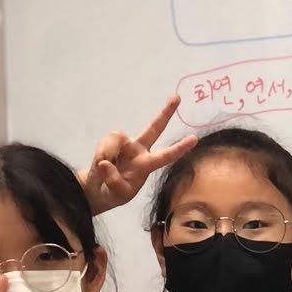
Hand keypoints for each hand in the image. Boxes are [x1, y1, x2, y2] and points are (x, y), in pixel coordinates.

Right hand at [79, 96, 197, 215]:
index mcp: (146, 165)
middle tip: (177, 97)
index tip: (194, 139)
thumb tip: (105, 162)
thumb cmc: (113, 193)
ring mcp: (125, 144)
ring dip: (108, 152)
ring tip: (103, 166)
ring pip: (118, 137)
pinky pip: (106, 141)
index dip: (179, 148)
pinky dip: (101, 152)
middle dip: (165, 113)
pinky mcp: (111, 141)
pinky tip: (99, 163)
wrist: (96, 190)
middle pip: (154, 128)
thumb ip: (113, 181)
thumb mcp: (117, 194)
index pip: (165, 156)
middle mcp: (139, 151)